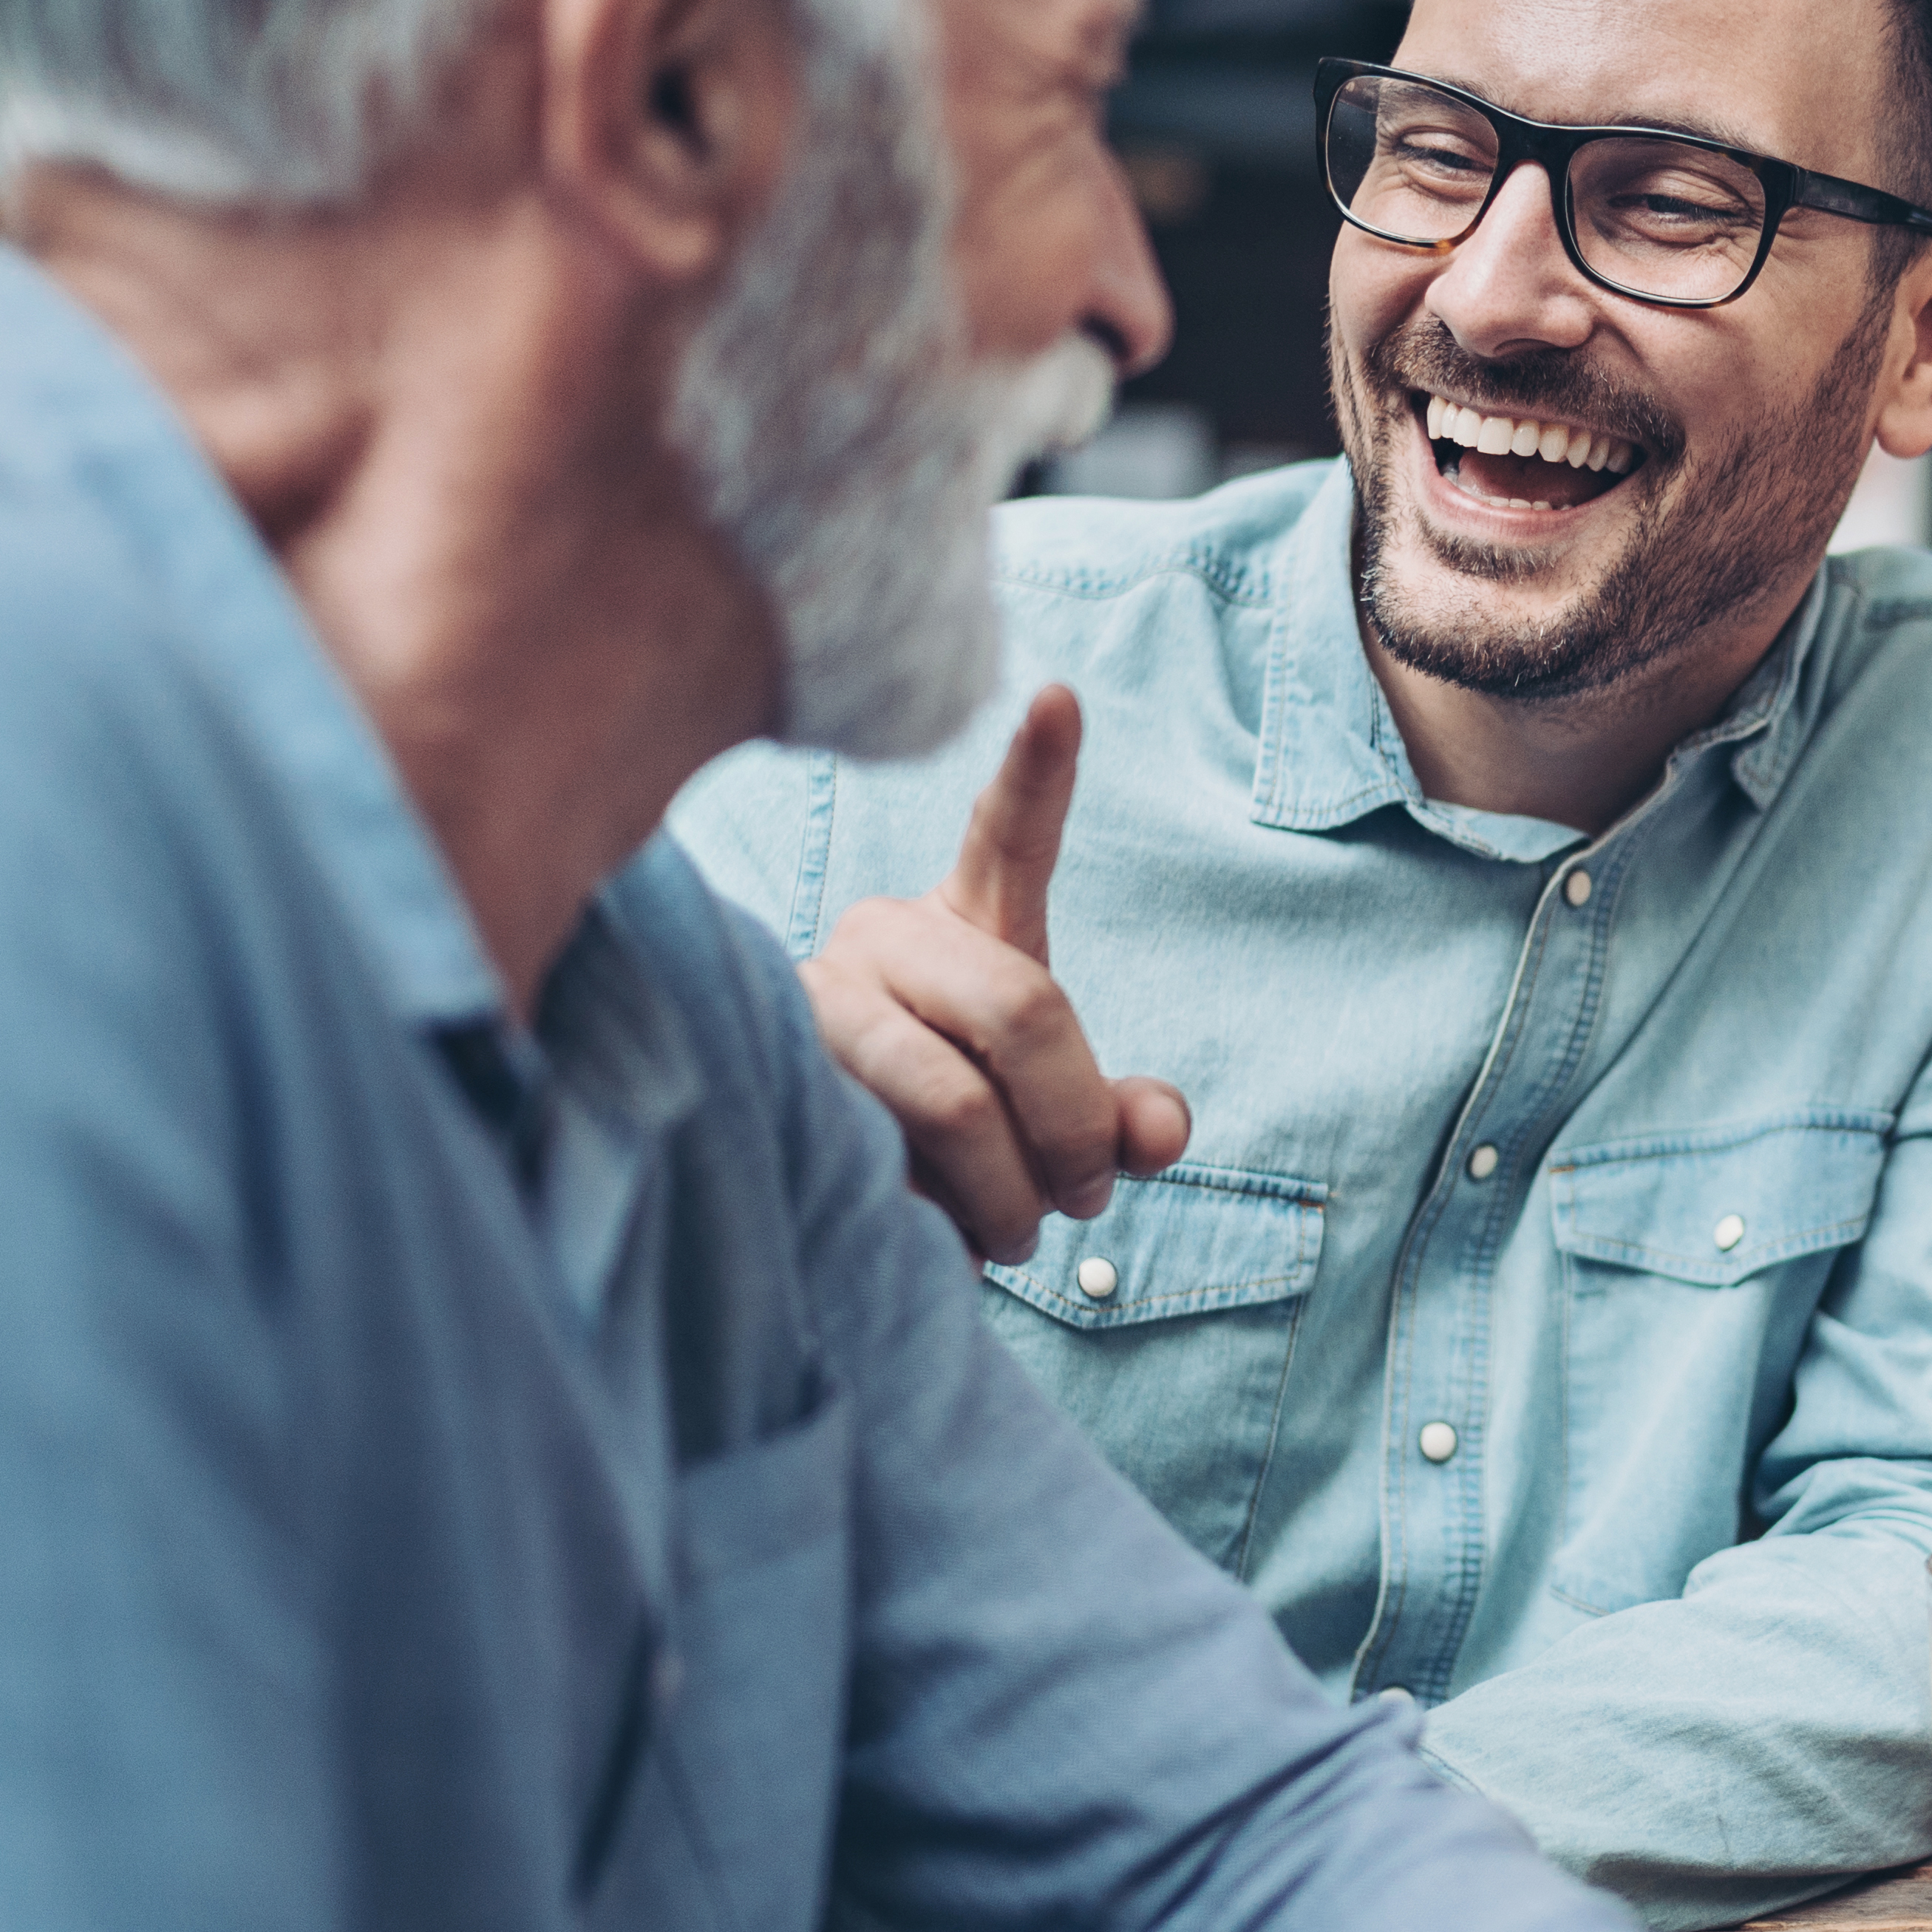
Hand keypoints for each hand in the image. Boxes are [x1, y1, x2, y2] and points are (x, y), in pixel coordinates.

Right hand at [799, 685, 1191, 1262]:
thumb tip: (1158, 1131)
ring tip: (1014, 1234)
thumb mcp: (1059, 1120)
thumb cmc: (963, 1136)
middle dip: (1075, 1127)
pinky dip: (933, 1218)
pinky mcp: (773, 1076)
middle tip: (1088, 1198)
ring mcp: (815, 999)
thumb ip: (1122, 1121)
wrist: (828, 1180)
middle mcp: (883, 936)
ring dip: (1007, 1194)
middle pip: (1025, 1010)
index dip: (1038, 771)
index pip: (1008, 836)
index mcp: (964, 923)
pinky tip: (931, 1231)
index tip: (1060, 697)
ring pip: (951, 1100)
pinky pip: (883, 1158)